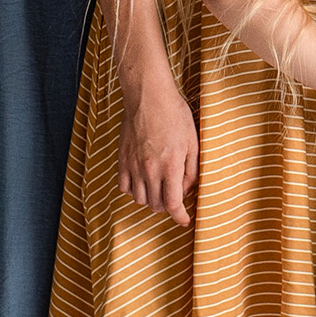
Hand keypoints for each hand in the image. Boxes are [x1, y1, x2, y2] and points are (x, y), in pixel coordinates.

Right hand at [119, 80, 198, 222]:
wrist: (148, 96)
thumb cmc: (174, 114)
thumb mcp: (193, 141)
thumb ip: (192, 170)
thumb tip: (188, 189)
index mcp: (170, 165)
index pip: (173, 204)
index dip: (180, 217)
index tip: (185, 221)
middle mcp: (150, 169)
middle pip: (156, 205)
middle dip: (168, 207)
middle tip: (175, 198)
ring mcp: (133, 165)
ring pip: (139, 199)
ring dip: (151, 200)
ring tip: (159, 190)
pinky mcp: (122, 159)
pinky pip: (124, 187)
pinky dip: (133, 190)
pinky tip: (142, 182)